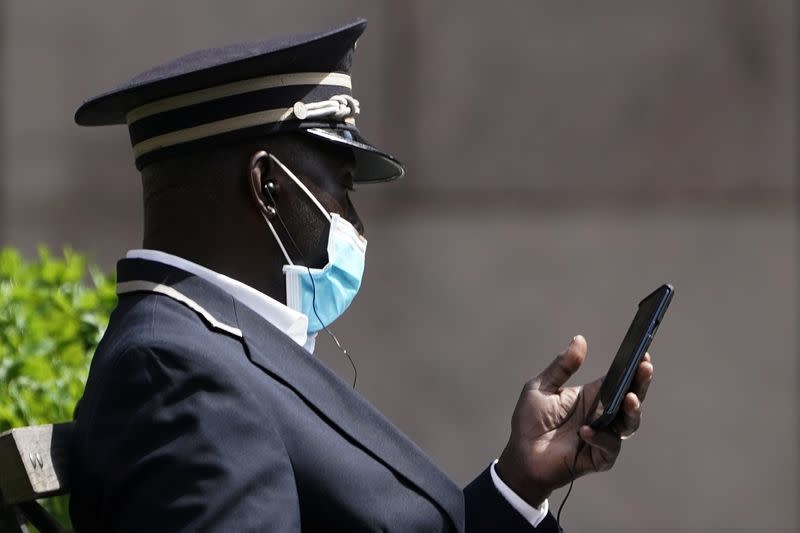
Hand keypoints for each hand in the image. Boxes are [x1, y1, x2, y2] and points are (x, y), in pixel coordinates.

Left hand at [495, 335, 653, 506]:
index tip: (643, 354)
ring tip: (629, 398)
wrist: (520, 455)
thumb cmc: (530, 421)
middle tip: (645, 369)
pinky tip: (585, 431)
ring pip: (629, 424)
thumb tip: (580, 339)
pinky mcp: (599, 457)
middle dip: (641, 384)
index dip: (633, 368)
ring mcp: (603, 436)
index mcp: (592, 396)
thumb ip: (562, 366)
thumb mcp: (541, 387)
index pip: (619, 380)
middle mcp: (602, 415)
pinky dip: (601, 438)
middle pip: (630, 399)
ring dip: (631, 411)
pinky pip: (609, 447)